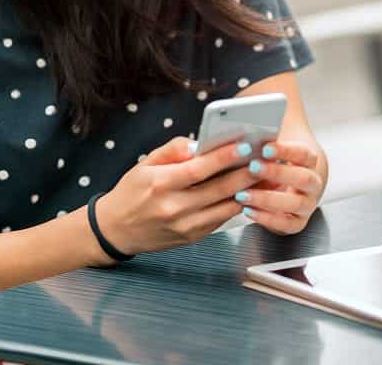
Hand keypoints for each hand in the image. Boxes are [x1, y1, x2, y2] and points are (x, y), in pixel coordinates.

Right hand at [93, 136, 258, 261]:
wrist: (116, 230)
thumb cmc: (131, 193)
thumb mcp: (144, 164)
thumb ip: (171, 150)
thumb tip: (198, 143)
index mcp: (160, 185)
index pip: (198, 170)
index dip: (223, 158)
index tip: (244, 146)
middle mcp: (174, 208)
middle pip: (219, 189)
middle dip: (246, 173)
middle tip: (265, 158)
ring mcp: (186, 226)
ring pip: (226, 207)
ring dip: (248, 191)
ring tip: (264, 174)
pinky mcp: (193, 237)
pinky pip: (221, 219)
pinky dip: (237, 204)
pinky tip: (248, 191)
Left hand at [235, 139, 322, 234]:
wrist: (284, 180)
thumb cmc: (272, 159)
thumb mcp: (271, 145)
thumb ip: (262, 136)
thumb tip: (244, 125)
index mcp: (310, 161)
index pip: (304, 154)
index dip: (286, 151)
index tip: (265, 148)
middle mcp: (313, 183)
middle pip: (303, 178)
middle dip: (277, 174)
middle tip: (252, 167)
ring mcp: (308, 204)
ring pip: (296, 203)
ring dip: (268, 199)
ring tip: (243, 194)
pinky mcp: (297, 222)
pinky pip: (287, 224)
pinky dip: (267, 219)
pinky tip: (247, 210)